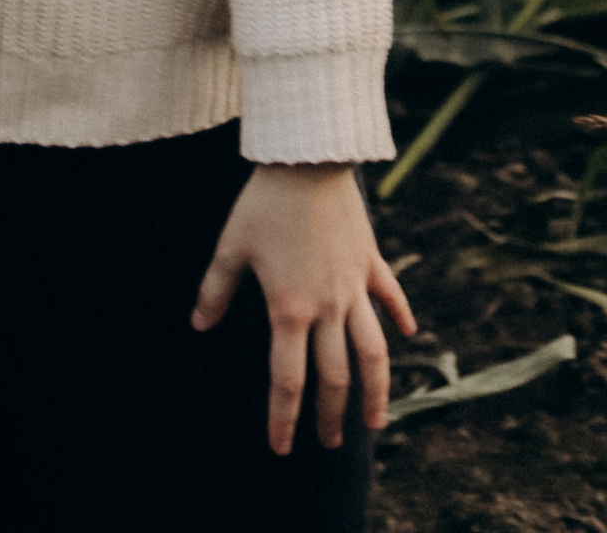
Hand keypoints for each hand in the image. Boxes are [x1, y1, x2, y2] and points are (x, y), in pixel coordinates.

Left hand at [190, 162, 414, 454]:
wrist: (307, 158)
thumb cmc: (264, 202)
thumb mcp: (231, 245)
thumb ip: (215, 289)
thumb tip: (198, 324)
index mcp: (289, 309)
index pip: (287, 380)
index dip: (284, 418)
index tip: (282, 448)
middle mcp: (327, 306)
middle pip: (334, 376)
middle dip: (331, 415)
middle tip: (330, 443)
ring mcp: (354, 286)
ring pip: (373, 351)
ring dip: (376, 390)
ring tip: (376, 421)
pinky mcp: (371, 261)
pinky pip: (390, 296)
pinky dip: (400, 317)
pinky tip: (408, 335)